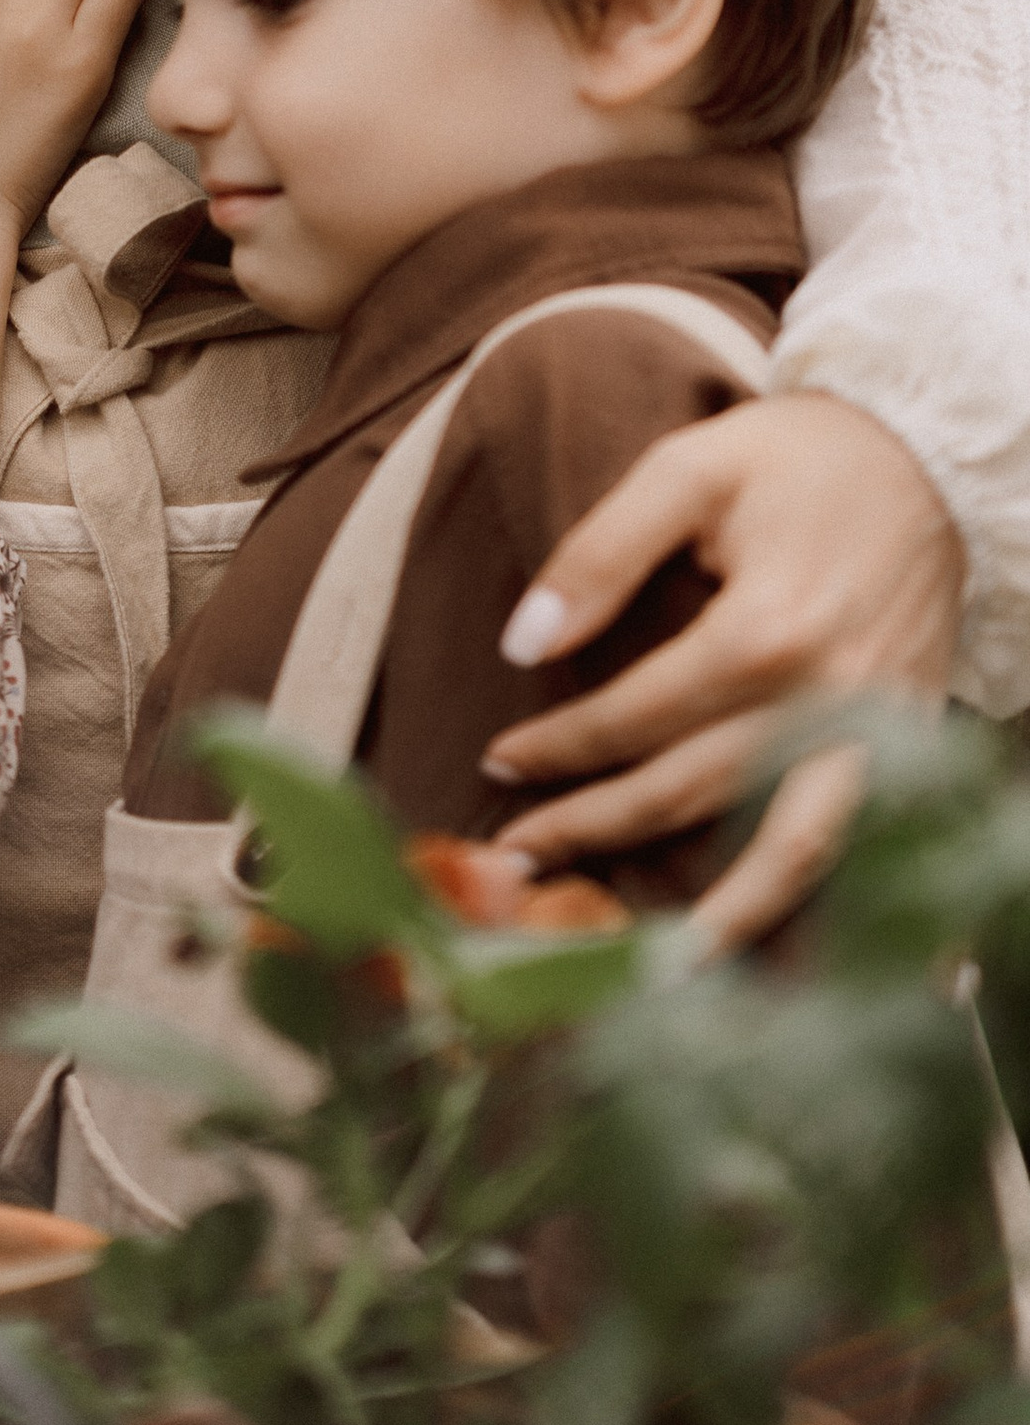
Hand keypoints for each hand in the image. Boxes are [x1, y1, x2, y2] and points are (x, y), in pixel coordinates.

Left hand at [480, 392, 963, 948]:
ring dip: (714, 913)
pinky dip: (807, 896)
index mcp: (767, 631)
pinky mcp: (909, 744)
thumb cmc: (793, 461)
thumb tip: (523, 644)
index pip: (639, 718)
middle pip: (695, 792)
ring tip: (648, 965)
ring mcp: (880, 733)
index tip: (500, 761)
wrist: (925, 459)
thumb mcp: (686, 469)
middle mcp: (830, 699)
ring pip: (788, 851)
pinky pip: (855, 843)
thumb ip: (600, 553)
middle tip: (518, 857)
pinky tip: (758, 930)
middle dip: (598, 829)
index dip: (561, 747)